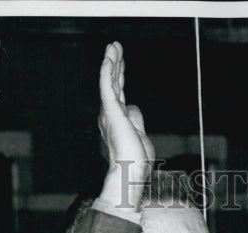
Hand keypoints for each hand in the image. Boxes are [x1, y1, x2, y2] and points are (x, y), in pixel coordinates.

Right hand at [96, 41, 155, 209]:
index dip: (120, 76)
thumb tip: (133, 106)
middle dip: (115, 64)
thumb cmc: (136, 160)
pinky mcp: (111, 112)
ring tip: (113, 46)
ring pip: (110, 81)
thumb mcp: (140, 134)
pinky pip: (107, 87)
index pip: (119, 93)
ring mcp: (109, 112)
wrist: (130, 172)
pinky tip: (109, 58)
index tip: (121, 61)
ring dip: (111, 62)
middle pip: (114, 83)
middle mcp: (110, 114)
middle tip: (115, 46)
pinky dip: (108, 71)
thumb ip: (136, 119)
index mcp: (117, 120)